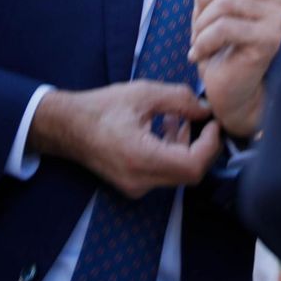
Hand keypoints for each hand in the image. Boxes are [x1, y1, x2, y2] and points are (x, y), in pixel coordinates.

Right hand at [28, 81, 221, 198]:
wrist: (66, 127)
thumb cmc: (101, 107)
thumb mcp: (144, 93)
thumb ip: (180, 100)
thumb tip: (205, 110)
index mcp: (141, 158)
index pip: (192, 165)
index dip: (210, 146)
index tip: (214, 123)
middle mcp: (140, 180)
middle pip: (189, 173)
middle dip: (201, 145)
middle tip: (201, 119)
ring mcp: (135, 187)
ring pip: (178, 173)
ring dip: (186, 147)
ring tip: (177, 118)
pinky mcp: (133, 185)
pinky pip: (164, 173)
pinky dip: (172, 152)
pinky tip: (164, 128)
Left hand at [180, 0, 280, 138]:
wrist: (232, 93)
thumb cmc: (222, 47)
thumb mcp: (210, 1)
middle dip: (203, 1)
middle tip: (198, 27)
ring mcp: (280, 20)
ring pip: (225, 2)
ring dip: (202, 25)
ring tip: (201, 44)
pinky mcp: (271, 41)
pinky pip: (225, 27)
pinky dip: (204, 41)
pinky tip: (200, 56)